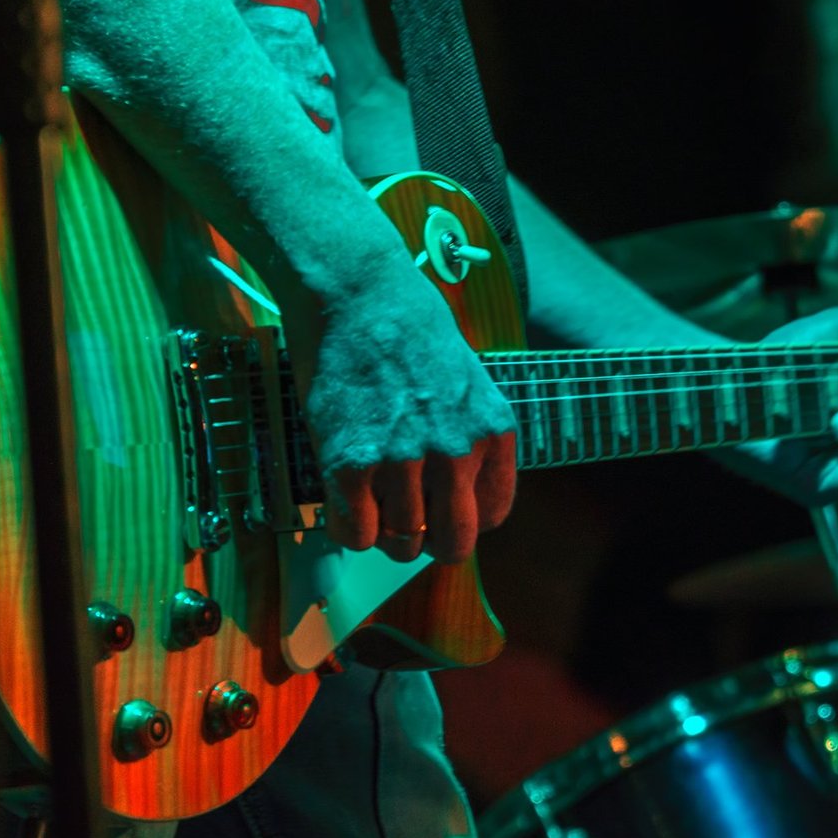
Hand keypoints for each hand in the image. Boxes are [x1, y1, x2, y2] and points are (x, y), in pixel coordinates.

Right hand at [290, 259, 515, 563]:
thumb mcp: (467, 382)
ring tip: (370, 500)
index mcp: (492, 431)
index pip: (492, 516)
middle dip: (430, 543)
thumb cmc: (410, 329)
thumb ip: (469, 438)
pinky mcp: (350, 463)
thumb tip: (451, 494)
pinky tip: (345, 501)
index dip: (463, 520)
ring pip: (400, 543)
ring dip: (383, 532)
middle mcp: (456, 452)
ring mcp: (403, 460)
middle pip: (452, 544)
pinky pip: (356, 533)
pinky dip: (349, 528)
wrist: (358, 293)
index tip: (442, 512)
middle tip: (408, 526)